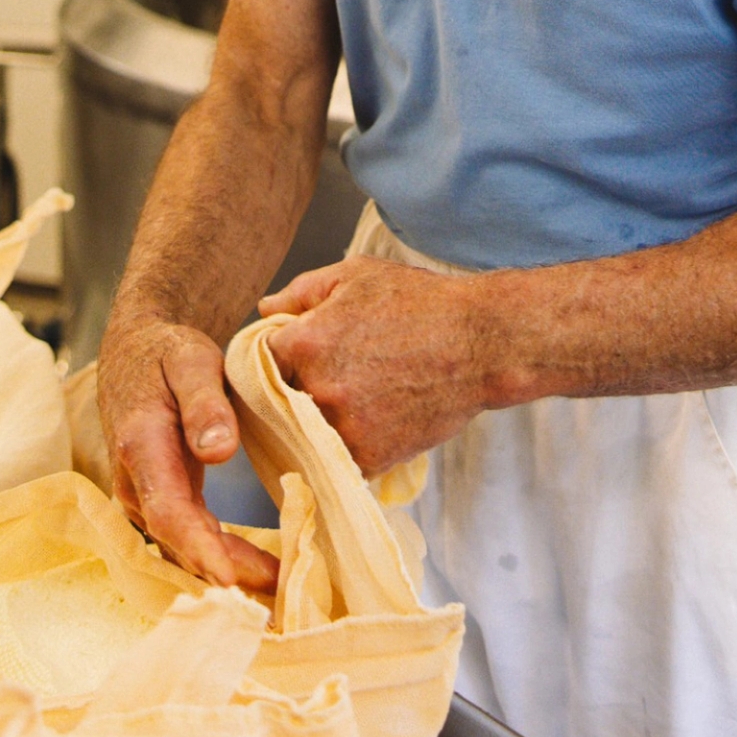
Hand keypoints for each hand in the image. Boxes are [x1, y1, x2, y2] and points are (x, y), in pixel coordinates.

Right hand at [90, 320, 280, 592]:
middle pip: (178, 541)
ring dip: (226, 571)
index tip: (232, 579)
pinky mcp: (158, 501)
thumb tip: (219, 450)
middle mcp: (135, 481)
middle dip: (226, 572)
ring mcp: (143, 496)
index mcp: (141, 445)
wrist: (136, 351)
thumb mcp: (190, 360)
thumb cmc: (167, 353)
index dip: (199, 549)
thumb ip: (205, 403)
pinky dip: (221, 558)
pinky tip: (261, 573)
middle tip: (281, 594)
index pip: (168, 510)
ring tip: (280, 593)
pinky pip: (187, 538)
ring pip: (182, 546)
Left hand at [259, 259, 505, 472]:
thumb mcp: (353, 276)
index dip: (265, 364)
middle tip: (311, 388)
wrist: (483, 344)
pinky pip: (338, 460)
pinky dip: (345, 448)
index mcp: (303, 343)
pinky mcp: (371, 458)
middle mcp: (316, 389)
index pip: (253, 365)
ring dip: (313, 426)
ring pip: (304, 436)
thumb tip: (263, 308)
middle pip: (274, 404)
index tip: (280, 365)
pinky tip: (365, 427)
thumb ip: (299, 292)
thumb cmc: (420, 303)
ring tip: (343, 407)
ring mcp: (344, 428)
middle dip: (286, 395)